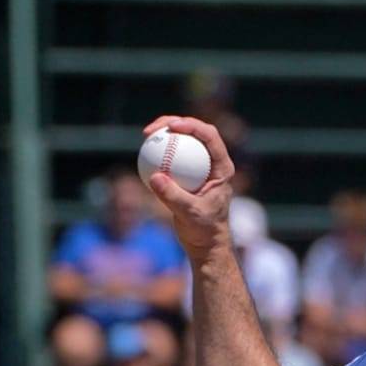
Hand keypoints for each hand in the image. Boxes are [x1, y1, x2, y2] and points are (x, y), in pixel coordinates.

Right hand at [139, 116, 236, 260]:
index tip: (171, 127)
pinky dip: (159, 152)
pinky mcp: (187, 173)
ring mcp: (200, 167)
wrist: (205, 244)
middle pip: (195, 132)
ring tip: (146, 134)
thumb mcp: (189, 215)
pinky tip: (143, 152)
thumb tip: (154, 176)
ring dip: (165, 133)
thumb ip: (173, 196)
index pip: (210, 137)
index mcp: (222, 168)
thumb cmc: (204, 231)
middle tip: (152, 128)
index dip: (191, 125)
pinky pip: (172, 156)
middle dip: (174, 122)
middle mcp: (213, 163)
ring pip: (183, 141)